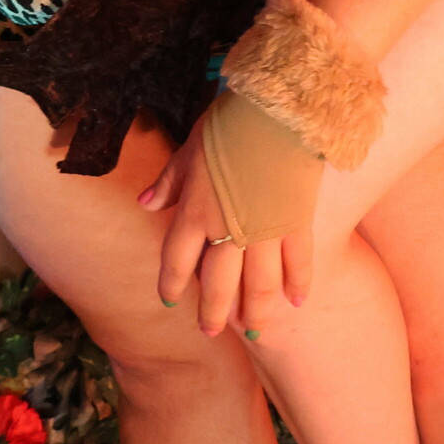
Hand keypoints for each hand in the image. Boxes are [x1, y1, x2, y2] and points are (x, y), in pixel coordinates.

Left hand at [138, 109, 313, 336]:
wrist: (274, 111)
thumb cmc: (228, 125)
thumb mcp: (190, 149)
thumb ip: (169, 182)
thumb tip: (145, 204)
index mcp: (195, 213)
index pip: (176, 261)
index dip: (171, 284)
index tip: (170, 300)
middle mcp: (228, 232)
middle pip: (217, 285)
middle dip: (212, 312)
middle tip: (210, 332)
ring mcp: (265, 232)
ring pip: (258, 286)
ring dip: (254, 312)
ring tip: (252, 331)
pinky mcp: (296, 223)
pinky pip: (298, 263)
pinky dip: (298, 284)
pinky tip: (296, 302)